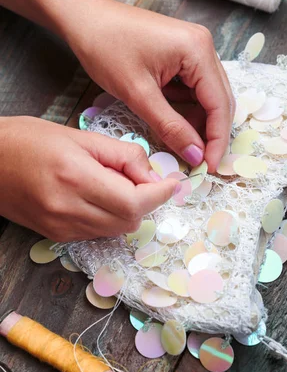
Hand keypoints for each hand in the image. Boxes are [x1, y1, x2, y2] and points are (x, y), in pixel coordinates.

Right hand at [0, 117, 177, 241]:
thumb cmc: (28, 139)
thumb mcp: (79, 136)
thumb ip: (122, 156)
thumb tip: (153, 174)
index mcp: (76, 178)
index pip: (134, 201)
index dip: (160, 195)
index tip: (173, 184)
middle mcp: (69, 209)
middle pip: (130, 220)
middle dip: (146, 202)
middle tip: (141, 179)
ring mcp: (61, 227)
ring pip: (116, 230)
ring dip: (129, 211)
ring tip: (115, 184)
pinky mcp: (56, 236)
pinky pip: (98, 233)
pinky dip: (110, 218)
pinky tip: (99, 197)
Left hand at [67, 1, 233, 171]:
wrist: (83, 18)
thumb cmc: (105, 47)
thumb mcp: (138, 94)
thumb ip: (170, 127)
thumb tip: (195, 155)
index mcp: (197, 50)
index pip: (219, 104)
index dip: (217, 139)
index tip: (210, 167)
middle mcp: (203, 46)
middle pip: (220, 100)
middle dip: (211, 133)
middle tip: (201, 163)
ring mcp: (194, 48)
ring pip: (208, 97)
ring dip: (200, 123)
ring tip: (187, 147)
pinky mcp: (183, 54)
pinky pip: (194, 89)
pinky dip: (188, 110)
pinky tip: (177, 126)